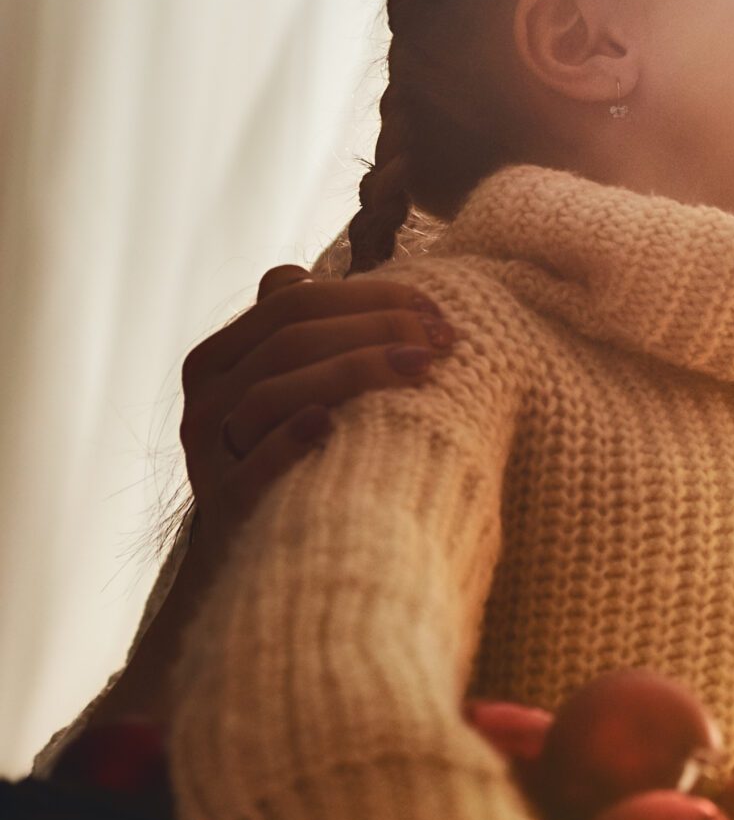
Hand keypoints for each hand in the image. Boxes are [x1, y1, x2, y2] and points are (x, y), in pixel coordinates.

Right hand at [179, 264, 455, 559]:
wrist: (262, 547)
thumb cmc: (286, 451)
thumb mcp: (281, 385)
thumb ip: (290, 330)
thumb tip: (307, 271)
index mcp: (218, 357)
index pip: (293, 300)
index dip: (368, 296)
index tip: (436, 310)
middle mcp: (205, 397)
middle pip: (290, 338)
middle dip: (376, 328)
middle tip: (443, 338)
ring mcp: (210, 451)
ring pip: (274, 390)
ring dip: (354, 371)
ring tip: (422, 367)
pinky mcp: (228, 502)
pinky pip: (253, 465)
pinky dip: (292, 439)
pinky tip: (332, 423)